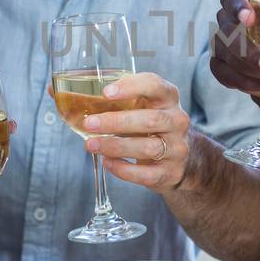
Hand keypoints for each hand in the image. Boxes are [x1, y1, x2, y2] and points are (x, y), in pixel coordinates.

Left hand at [82, 72, 193, 190]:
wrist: (179, 159)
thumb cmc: (152, 127)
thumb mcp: (145, 107)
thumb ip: (123, 101)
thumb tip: (80, 102)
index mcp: (169, 99)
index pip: (156, 86)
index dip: (132, 87)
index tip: (106, 92)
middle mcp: (177, 122)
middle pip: (150, 119)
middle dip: (116, 122)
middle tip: (89, 123)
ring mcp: (177, 149)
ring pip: (148, 147)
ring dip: (115, 146)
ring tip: (91, 144)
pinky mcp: (171, 173)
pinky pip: (146, 174)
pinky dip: (124, 169)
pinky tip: (108, 163)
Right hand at [208, 0, 259, 99]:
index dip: (237, 6)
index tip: (250, 18)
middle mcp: (227, 20)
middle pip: (228, 33)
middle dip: (250, 52)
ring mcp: (220, 44)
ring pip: (230, 59)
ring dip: (256, 73)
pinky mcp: (220, 65)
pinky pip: (227, 77)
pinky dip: (250, 85)